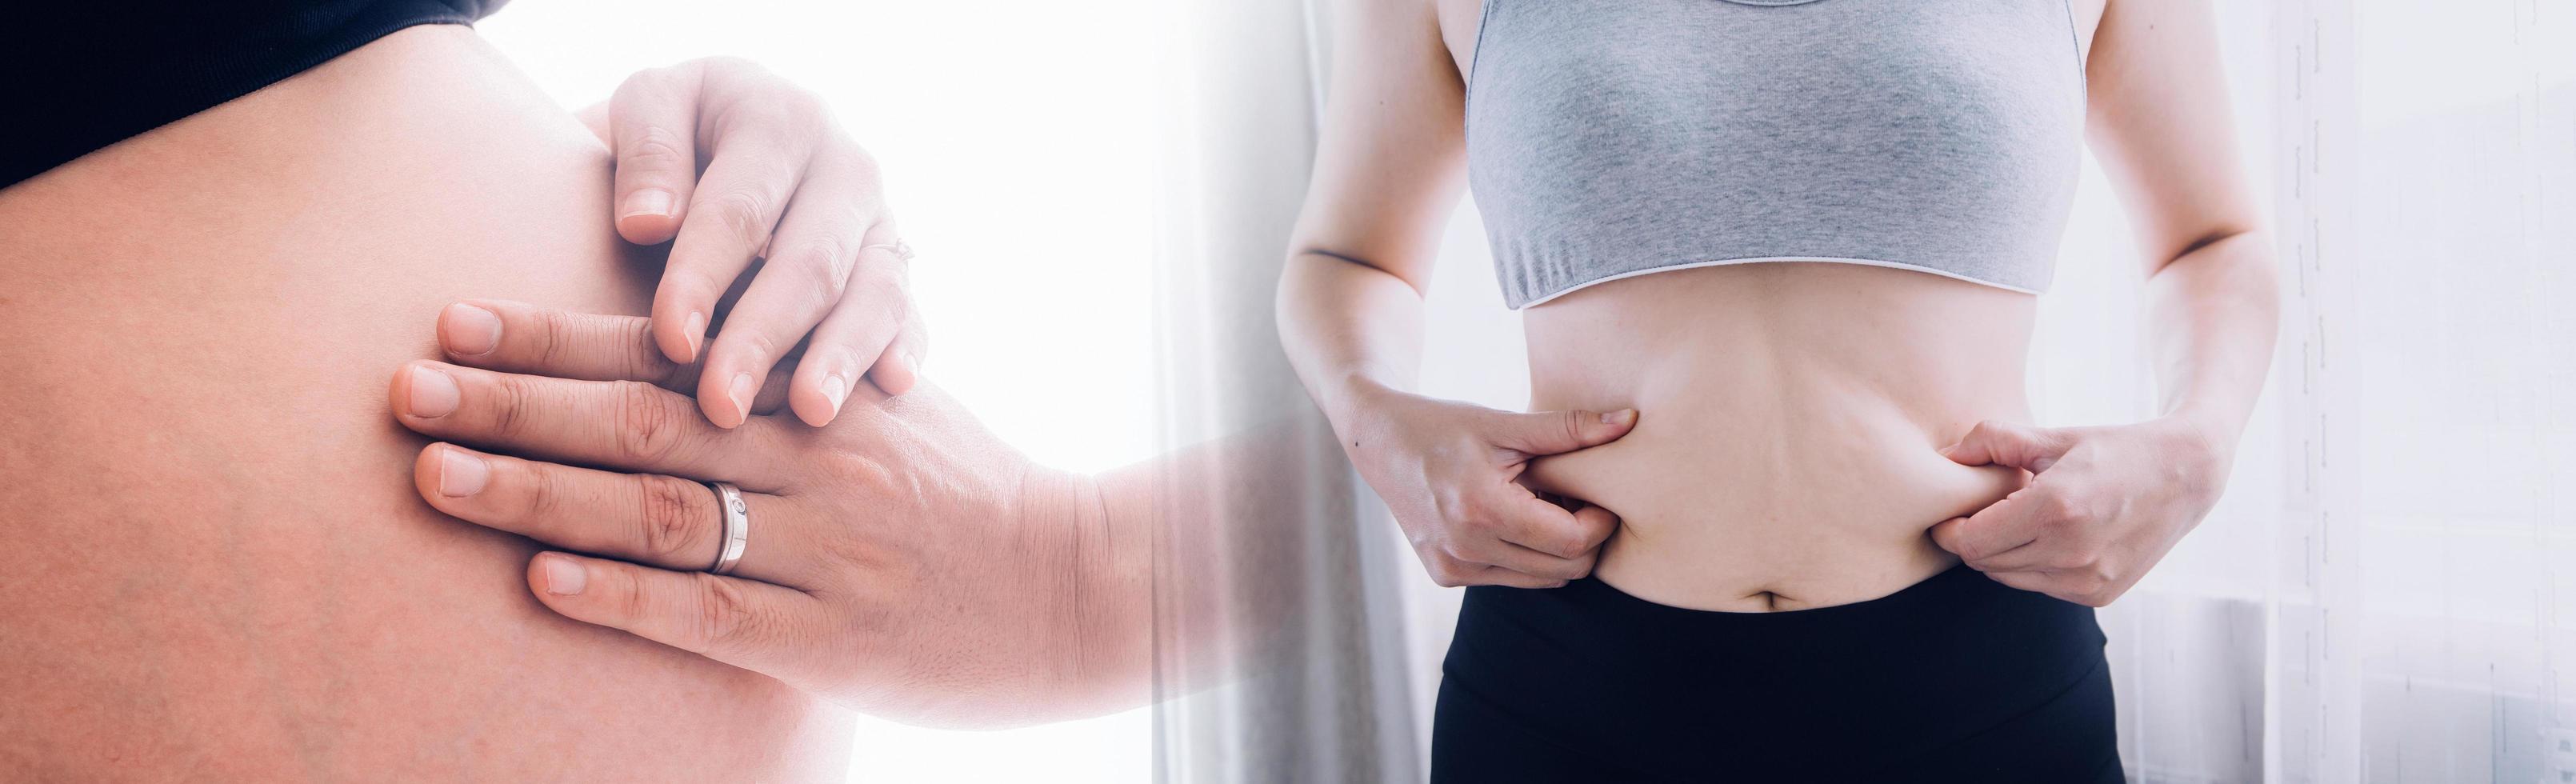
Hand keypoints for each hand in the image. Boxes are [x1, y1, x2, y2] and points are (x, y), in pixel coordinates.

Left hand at [390, 301, 1139, 727]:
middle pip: (638, 420)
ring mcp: (826, 551)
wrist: (1096, 584)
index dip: (551, 336)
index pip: (663, 351)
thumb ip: (796, 390)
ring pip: (660, 511)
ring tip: (436, 477)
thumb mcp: (895, 416)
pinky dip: (624, 596)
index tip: (454, 320)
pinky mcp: (837, 640)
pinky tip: (543, 582)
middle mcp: (815, 458)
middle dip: (511, 403)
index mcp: (820, 393)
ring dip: (536, 494)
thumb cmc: (984, 501)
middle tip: (406, 391)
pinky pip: (713, 613)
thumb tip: (679, 370)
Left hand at [591, 57, 925, 427]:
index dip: (704, 275)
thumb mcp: (648, 107)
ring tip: (812, 413)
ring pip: (875, 290)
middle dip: (766, 336)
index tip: (672, 339)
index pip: (740, 209)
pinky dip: (904, 348)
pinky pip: (910, 310)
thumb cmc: (675, 133)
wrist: (727, 132)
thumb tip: (647, 223)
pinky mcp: (897, 265)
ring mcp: (881, 220)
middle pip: (812, 260)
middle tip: (725, 406)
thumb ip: (648, 154)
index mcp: (780, 119)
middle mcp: (846, 166)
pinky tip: (892, 386)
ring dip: (843, 355)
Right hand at [1337, 383, 1635, 587]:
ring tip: (1542, 504)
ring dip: (1555, 549)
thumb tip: (1630, 421)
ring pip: (1541, 581)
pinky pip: (1511, 579)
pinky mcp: (1446, 575)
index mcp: (1483, 509)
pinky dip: (1526, 555)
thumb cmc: (1446, 425)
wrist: (1380, 442)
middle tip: (1575, 498)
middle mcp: (1465, 548)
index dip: (1599, 522)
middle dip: (1583, 538)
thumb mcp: (1506, 423)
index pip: (1571, 542)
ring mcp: (1453, 568)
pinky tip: (1514, 517)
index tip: (1600, 496)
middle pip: (1563, 569)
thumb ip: (1570, 428)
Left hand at [1927, 417, 2232, 606]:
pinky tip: (2052, 536)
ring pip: (2009, 578)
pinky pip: (2040, 586)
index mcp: (2055, 510)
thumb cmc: (2114, 450)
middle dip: (1976, 538)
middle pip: (1985, 563)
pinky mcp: (2098, 595)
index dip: (1951, 530)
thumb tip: (1945, 456)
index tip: (1951, 513)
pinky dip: (2033, 565)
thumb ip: (1994, 441)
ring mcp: (2087, 580)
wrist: (2185, 475)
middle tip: (1989, 511)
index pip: (1971, 542)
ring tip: (2024, 519)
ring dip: (2004, 553)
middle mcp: (2071, 552)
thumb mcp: (2054, 437)